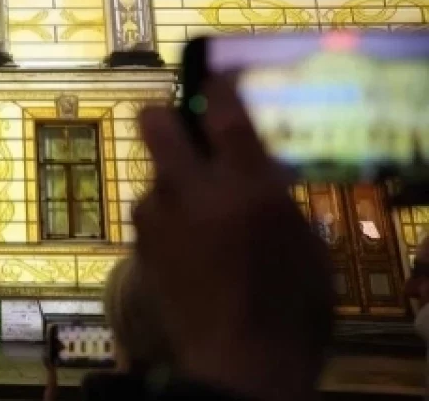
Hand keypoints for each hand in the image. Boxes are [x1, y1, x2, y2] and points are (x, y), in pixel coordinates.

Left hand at [133, 78, 332, 400]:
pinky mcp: (139, 244)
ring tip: (198, 215)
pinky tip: (187, 247)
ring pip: (153, 173)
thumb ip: (272, 194)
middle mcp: (192, 190)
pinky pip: (150, 212)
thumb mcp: (303, 241)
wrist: (241, 363)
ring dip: (171, 182)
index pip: (222, 109)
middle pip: (155, 120)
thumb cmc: (291, 307)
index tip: (215, 78)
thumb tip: (254, 166)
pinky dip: (165, 219)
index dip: (215, 84)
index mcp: (246, 185)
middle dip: (165, 113)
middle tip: (184, 127)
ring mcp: (158, 216)